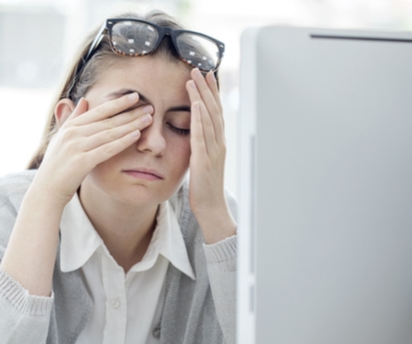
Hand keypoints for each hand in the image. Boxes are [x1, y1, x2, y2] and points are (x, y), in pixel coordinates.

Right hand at [32, 92, 153, 208]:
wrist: (46, 190)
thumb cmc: (56, 166)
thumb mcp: (62, 139)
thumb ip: (73, 119)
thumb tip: (84, 100)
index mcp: (70, 127)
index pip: (98, 111)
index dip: (118, 103)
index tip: (135, 96)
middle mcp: (73, 134)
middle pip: (108, 120)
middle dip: (130, 112)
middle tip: (149, 106)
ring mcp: (76, 147)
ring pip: (110, 133)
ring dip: (131, 124)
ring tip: (148, 118)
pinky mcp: (81, 162)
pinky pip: (107, 149)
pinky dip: (123, 141)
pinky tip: (137, 136)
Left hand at [186, 68, 235, 242]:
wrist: (212, 208)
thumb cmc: (205, 187)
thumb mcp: (203, 161)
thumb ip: (201, 145)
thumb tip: (195, 133)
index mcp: (218, 142)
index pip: (216, 111)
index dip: (212, 92)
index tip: (206, 75)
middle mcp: (219, 142)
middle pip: (214, 109)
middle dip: (206, 87)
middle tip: (198, 68)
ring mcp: (213, 149)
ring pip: (208, 117)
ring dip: (201, 95)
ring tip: (193, 78)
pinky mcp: (204, 158)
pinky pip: (202, 134)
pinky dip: (199, 117)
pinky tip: (195, 103)